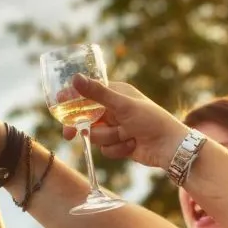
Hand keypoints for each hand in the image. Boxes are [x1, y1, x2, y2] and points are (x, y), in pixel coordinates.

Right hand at [62, 75, 187, 169]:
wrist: (170, 147)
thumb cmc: (151, 120)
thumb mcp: (122, 105)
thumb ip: (97, 93)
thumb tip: (75, 78)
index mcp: (116, 93)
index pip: (87, 94)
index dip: (72, 100)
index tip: (57, 104)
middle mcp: (115, 109)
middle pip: (86, 118)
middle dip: (83, 127)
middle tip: (69, 134)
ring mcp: (116, 127)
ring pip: (96, 136)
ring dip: (110, 138)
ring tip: (127, 135)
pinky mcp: (119, 144)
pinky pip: (106, 149)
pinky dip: (118, 149)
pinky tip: (132, 145)